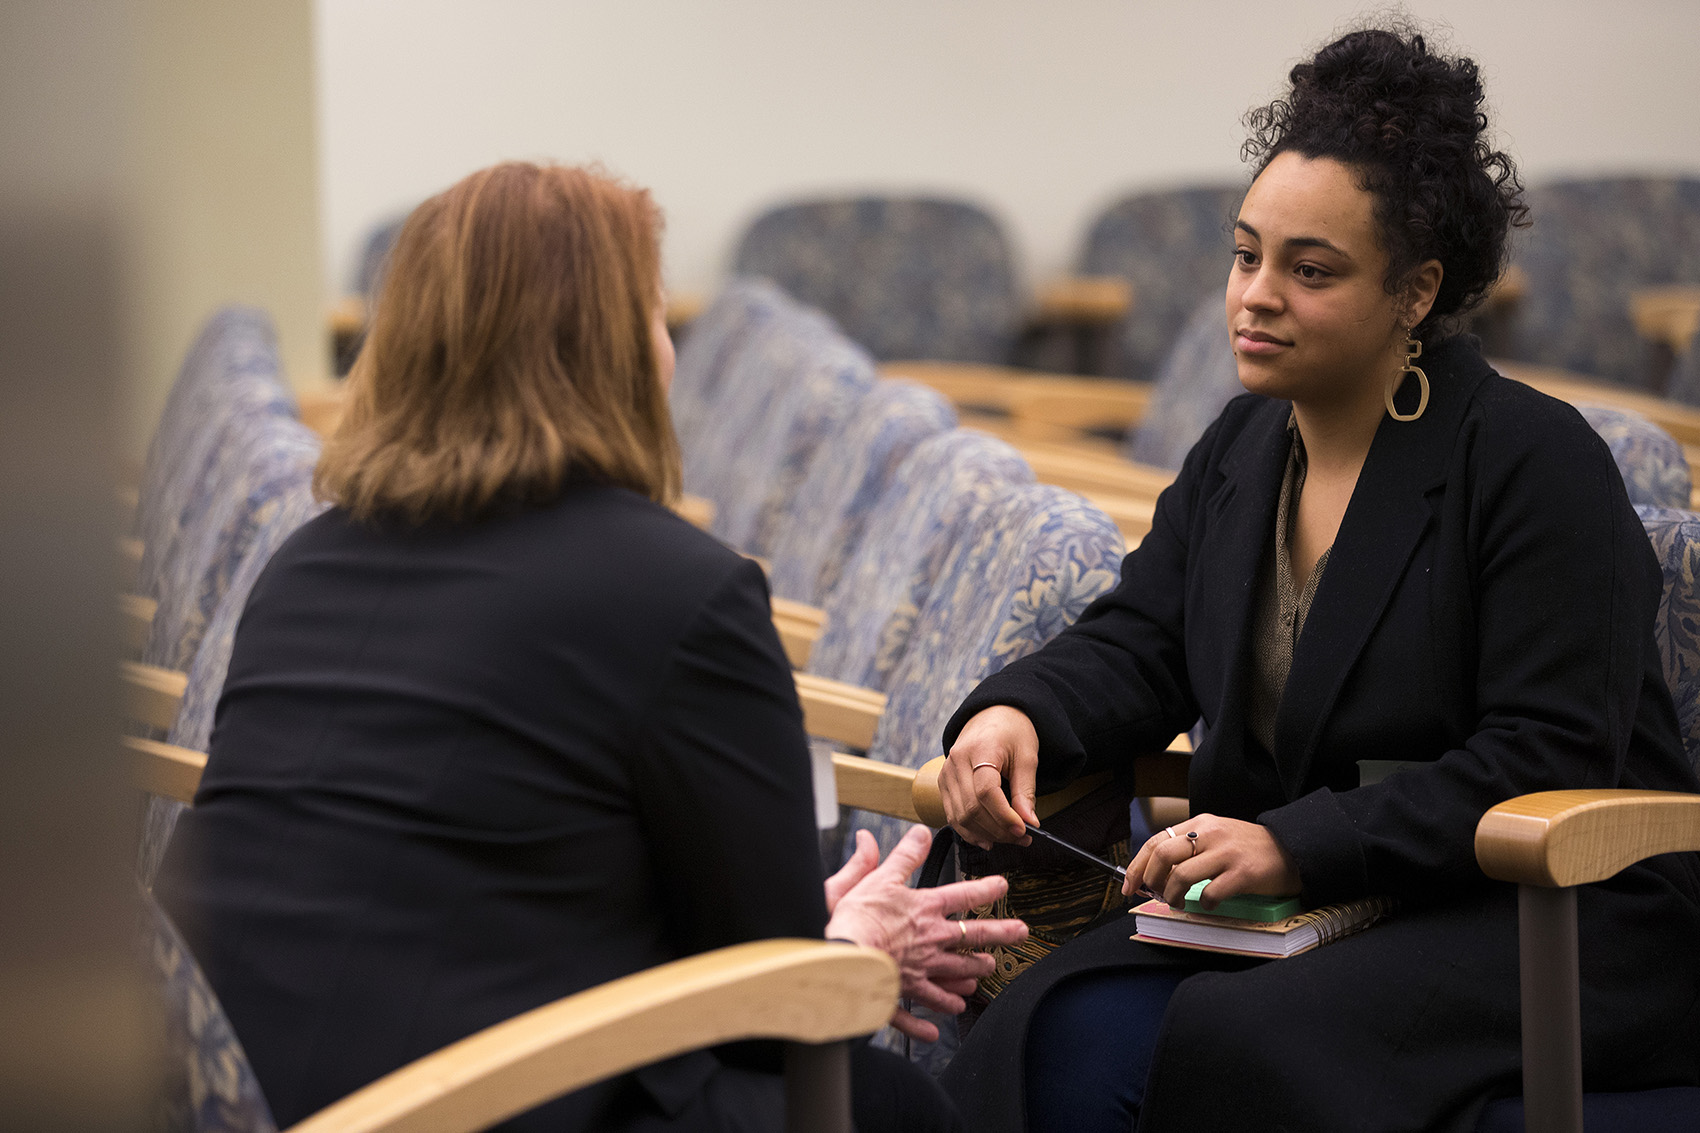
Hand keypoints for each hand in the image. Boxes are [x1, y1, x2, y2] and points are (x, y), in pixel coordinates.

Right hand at [825, 826, 1028, 1041]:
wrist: (843, 955)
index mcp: (925, 909)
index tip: (1003, 886)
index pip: (963, 895)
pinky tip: (937, 1031)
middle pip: (973, 936)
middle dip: (1001, 933)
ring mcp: (921, 969)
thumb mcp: (878, 876)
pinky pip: (920, 1009)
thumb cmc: (858, 916)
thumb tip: (921, 833)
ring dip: (973, 972)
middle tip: (1022, 933)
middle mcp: (931, 940)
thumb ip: (903, 856)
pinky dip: (928, 1022)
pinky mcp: (904, 992)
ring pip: (956, 973)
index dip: (986, 888)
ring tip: (987, 971)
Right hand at [940, 705, 1040, 849]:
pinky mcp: (943, 783)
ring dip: (985, 834)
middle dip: (998, 829)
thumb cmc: (1012, 732)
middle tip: (1022, 838)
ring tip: (1009, 838)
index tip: (1024, 830)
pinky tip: (987, 839)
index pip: (986, 791)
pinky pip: (952, 815)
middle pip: (972, 807)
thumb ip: (1025, 791)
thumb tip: (1029, 822)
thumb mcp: (1027, 756)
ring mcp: (946, 773)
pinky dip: (969, 831)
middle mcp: (956, 761)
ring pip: (960, 816)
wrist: (992, 714)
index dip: (1004, 816)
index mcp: (980, 749)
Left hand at [1122, 813, 1300, 908]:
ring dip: (1172, 896)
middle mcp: (1210, 833)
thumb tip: (1155, 873)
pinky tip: (1208, 904)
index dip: (1137, 866)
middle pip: (1163, 855)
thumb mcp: (1216, 836)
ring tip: (1177, 904)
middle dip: (1151, 880)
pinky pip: (1210, 893)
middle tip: (1155, 895)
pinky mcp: (1243, 873)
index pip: (1155, 841)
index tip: (1129, 886)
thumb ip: (1190, 847)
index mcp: (1200, 823)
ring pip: (1181, 876)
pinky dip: (1203, 904)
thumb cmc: (1248, 848)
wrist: (1291, 850)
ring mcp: (1227, 853)